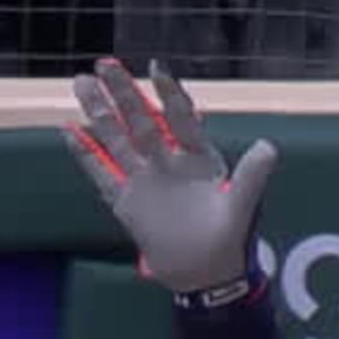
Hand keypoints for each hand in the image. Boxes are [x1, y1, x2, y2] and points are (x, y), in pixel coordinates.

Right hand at [63, 56, 279, 298]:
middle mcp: (168, 163)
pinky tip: (68, 130)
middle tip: (104, 63)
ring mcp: (144, 181)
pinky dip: (85, 154)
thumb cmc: (229, 241)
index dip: (168, 93)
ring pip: (117, 139)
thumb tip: (269, 147)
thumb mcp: (242, 206)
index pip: (180, 117)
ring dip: (99, 113)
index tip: (154, 66)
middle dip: (123, 92)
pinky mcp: (126, 203)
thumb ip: (252, 176)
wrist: (206, 276)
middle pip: (141, 120)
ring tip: (80, 83)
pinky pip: (101, 173)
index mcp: (198, 159)